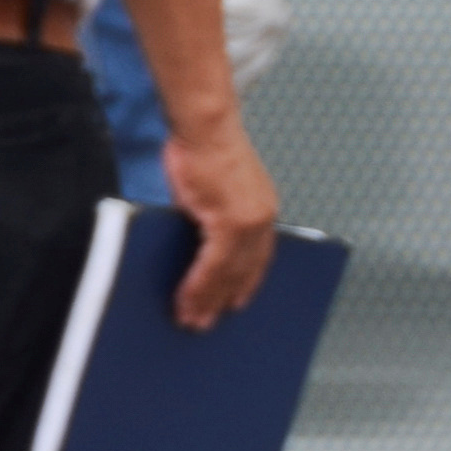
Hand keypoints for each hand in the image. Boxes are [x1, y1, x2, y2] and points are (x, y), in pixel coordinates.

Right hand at [163, 110, 279, 325]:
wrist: (204, 127)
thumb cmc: (203, 150)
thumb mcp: (214, 190)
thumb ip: (211, 217)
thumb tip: (197, 243)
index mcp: (263, 211)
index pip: (257, 257)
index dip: (246, 282)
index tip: (237, 302)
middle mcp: (263, 220)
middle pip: (243, 271)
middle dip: (222, 300)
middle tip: (206, 323)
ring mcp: (249, 222)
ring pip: (228, 274)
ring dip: (207, 300)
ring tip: (191, 321)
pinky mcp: (230, 222)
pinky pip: (212, 265)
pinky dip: (197, 286)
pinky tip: (186, 302)